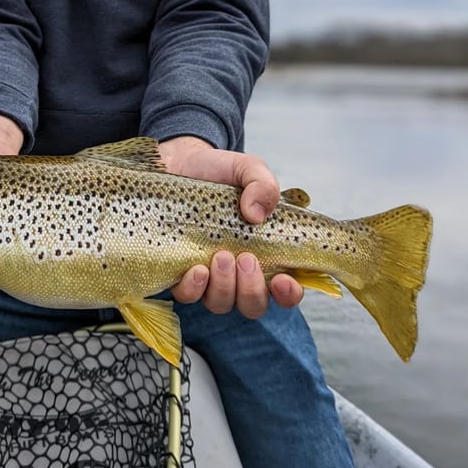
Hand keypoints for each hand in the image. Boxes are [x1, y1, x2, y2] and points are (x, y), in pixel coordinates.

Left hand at [158, 136, 303, 317]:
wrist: (178, 163)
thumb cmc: (218, 171)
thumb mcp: (247, 169)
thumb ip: (262, 184)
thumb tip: (256, 214)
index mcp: (265, 252)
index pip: (286, 289)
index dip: (289, 294)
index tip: (283, 279)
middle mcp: (239, 271)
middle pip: (253, 304)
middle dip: (252, 289)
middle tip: (245, 259)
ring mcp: (209, 275)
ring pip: (222, 303)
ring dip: (225, 287)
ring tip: (221, 256)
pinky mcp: (180, 271)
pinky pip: (188, 295)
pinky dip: (194, 288)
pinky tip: (196, 268)